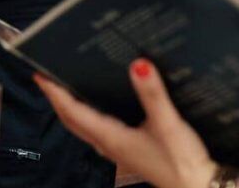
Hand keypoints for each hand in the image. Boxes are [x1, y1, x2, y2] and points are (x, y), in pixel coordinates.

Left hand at [36, 59, 216, 187]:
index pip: (73, 111)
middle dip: (57, 99)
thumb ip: (153, 94)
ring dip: (71, 107)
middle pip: (72, 120)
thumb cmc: (181, 162)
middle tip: (47, 77)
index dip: (54, 92)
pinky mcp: (128, 150)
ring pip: (84, 126)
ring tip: (67, 86)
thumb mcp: (169, 124)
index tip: (40, 74)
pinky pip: (99, 130)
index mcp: (111, 138)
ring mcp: (117, 149)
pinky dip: (90, 115)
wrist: (198, 187)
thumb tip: (138, 64)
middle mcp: (108, 144)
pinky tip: (101, 105)